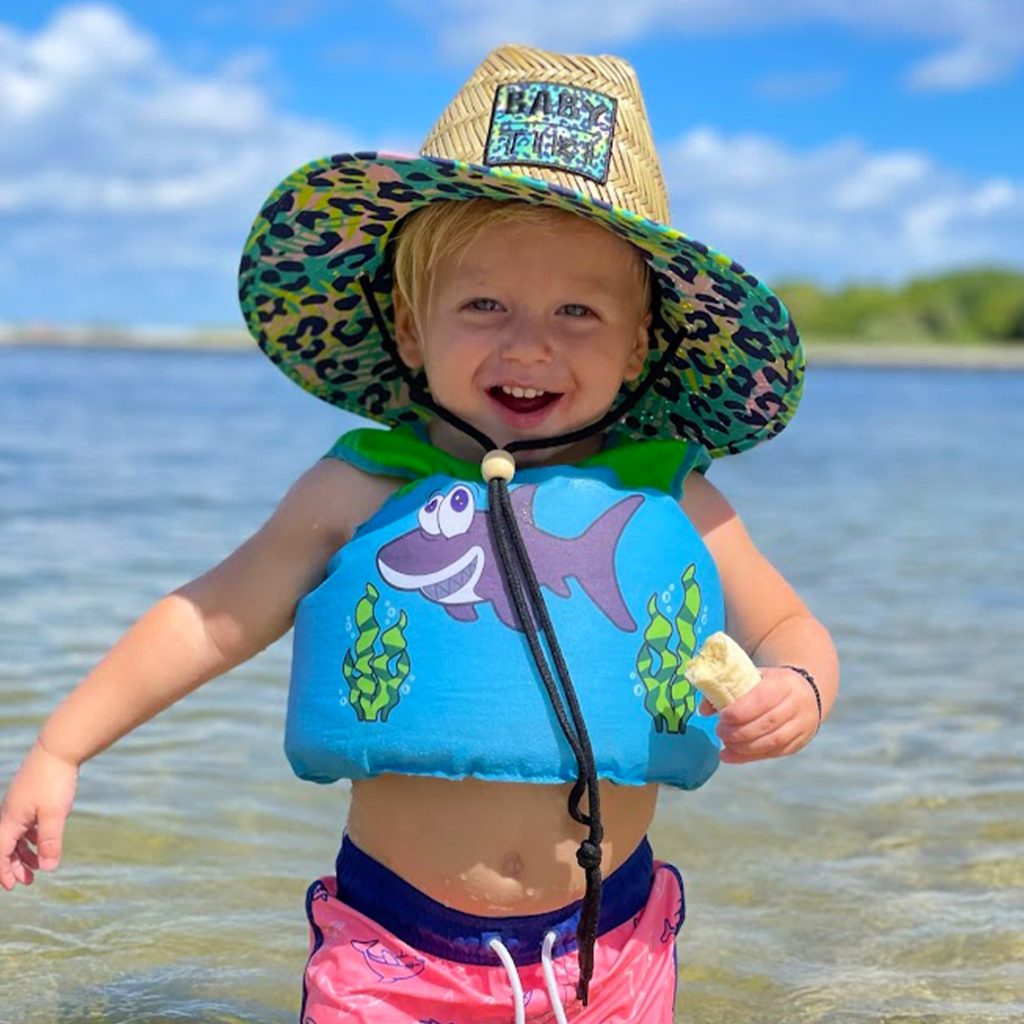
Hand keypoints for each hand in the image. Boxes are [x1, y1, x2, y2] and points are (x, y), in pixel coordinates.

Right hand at [0, 741, 78, 889]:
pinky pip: (26, 823)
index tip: (13, 887)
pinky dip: (32, 836)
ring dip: (25, 852)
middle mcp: (11, 813)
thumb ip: (50, 842)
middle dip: (14, 866)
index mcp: (10, 820)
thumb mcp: (54, 815)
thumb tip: (48, 868)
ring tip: (40, 866)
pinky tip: (45, 841)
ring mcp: (20, 804)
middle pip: (6, 846)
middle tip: (29, 881)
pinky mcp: (31, 796)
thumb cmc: (54, 781)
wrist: (59, 748)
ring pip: (17, 835)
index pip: (0, 853)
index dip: (4, 872)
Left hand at [700, 667, 818, 764]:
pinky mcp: (798, 743)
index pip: (764, 699)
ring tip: (725, 743)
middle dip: (740, 731)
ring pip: (773, 742)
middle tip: (720, 731)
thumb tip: (703, 710)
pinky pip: (774, 753)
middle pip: (768, 723)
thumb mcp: (752, 677)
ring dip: (745, 747)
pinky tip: (731, 755)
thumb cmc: (769, 684)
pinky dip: (750, 757)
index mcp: (785, 683)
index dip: (741, 711)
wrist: (804, 693)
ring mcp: (801, 726)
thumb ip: (727, 689)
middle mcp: (797, 705)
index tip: (722, 717)